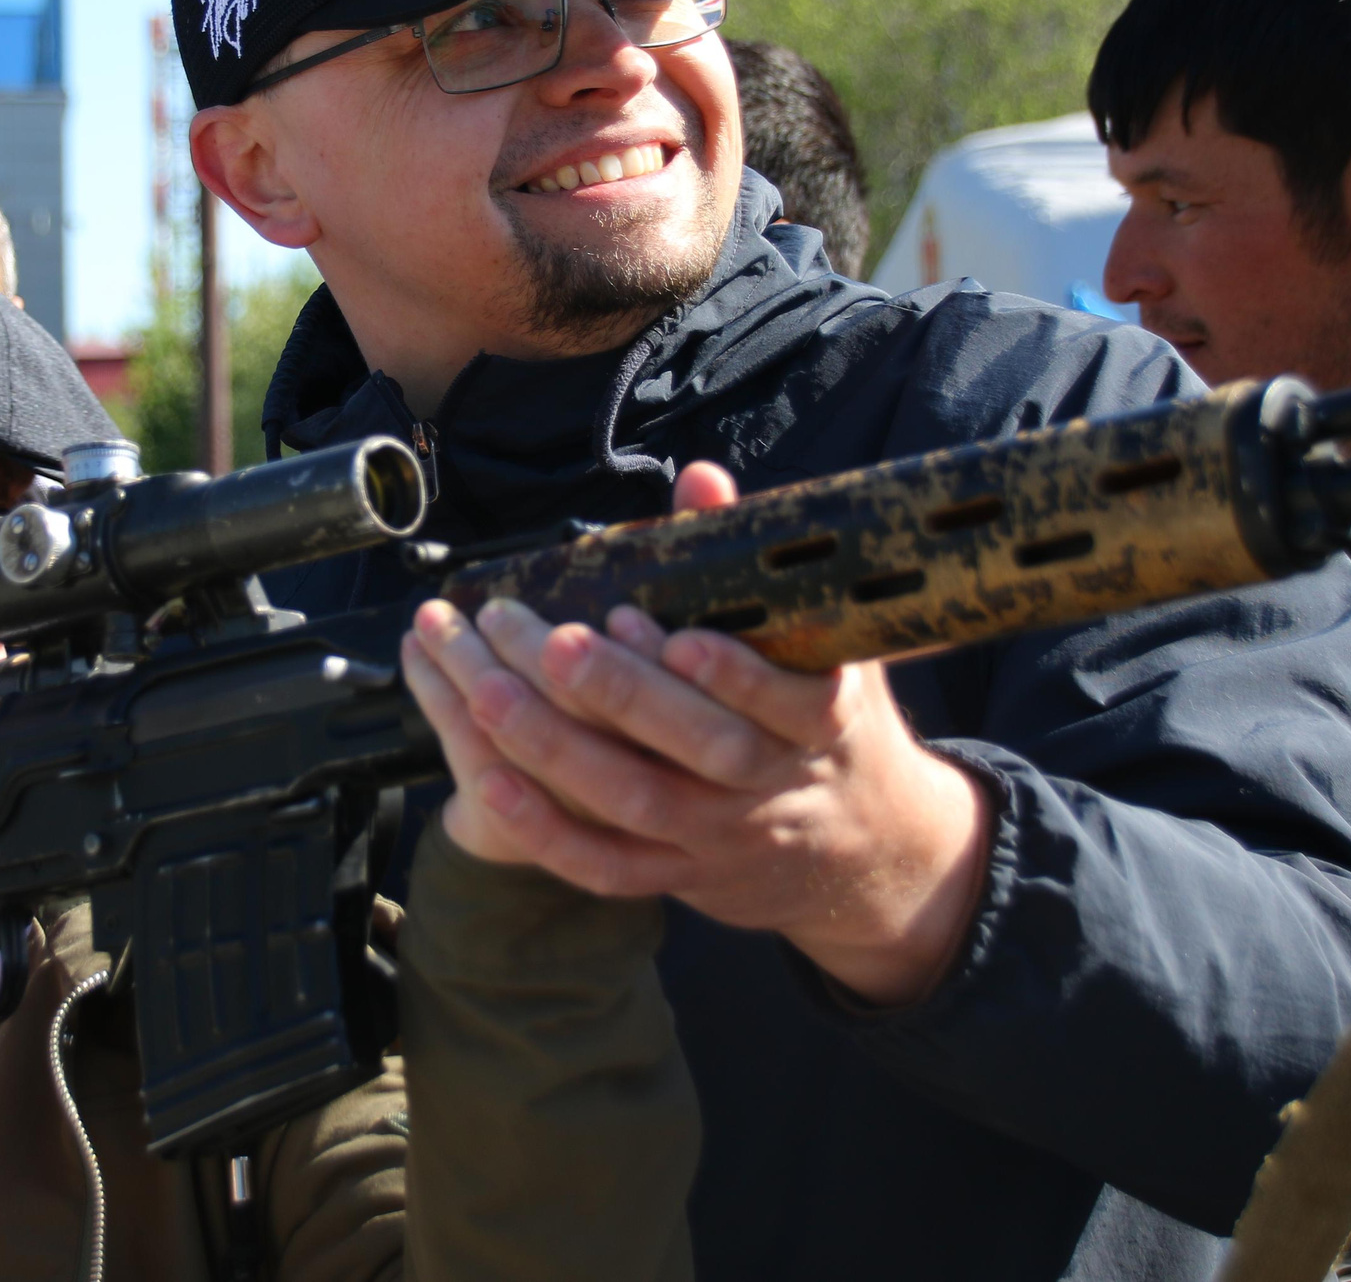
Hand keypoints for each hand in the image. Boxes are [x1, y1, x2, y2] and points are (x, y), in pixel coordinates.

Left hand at [400, 462, 993, 1005]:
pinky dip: (546, 830)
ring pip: (638, 803)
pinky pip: (606, 866)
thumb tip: (700, 475)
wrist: (864, 846)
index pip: (787, 699)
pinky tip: (485, 781)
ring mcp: (721, 837)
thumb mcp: (824, 640)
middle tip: (551, 641)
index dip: (726, 667)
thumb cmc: (824, 712)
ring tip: (489, 688)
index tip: (657, 618)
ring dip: (558, 749)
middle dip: (622, 695)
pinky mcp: (678, 875)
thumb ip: (751, 561)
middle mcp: (773, 784)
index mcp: (823, 719)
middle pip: (700, 750)